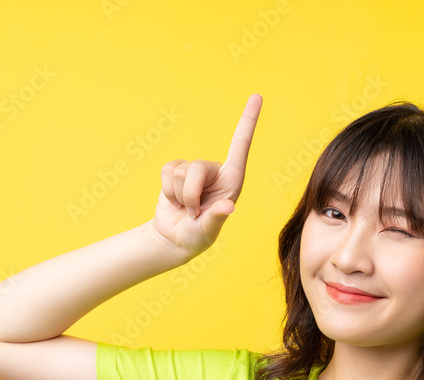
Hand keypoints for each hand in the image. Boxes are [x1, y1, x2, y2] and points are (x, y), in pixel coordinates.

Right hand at [153, 93, 261, 258]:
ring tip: (186, 208)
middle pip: (197, 168)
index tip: (257, 96)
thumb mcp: (208, 231)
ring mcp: (195, 170)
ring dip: (179, 196)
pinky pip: (166, 171)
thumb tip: (228, 207)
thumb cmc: (197, 237)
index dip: (248, 121)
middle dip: (189, 195)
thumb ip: (216, 218)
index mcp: (232, 180)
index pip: (241, 146)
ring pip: (180, 172)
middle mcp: (216, 171)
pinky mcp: (176, 170)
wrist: (174, 238)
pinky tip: (174, 200)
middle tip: (193, 212)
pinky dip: (167, 190)